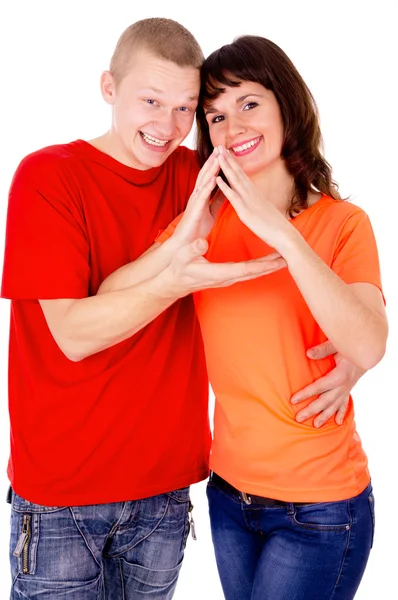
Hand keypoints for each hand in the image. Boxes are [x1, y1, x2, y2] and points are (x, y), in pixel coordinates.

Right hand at [159, 238, 285, 297]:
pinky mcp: (226, 276)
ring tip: (282, 259)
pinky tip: (265, 262)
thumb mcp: (182, 257)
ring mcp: (227, 278)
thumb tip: (202, 243)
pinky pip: (246, 272)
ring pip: (252, 273)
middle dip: (272, 266)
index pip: (246, 269)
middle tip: (289, 259)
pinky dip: (258, 267)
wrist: (173, 283)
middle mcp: (226, 278)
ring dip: (267, 267)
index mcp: (219, 272)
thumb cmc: (177, 269)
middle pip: (254, 273)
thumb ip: (192, 249)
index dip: (263, 264)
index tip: (278, 260)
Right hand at [173, 150, 219, 245]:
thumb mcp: (211, 212)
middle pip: (205, 175)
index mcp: (202, 196)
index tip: (223, 152)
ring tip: (217, 157)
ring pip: (203, 182)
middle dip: (212, 160)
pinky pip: (201, 197)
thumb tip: (226, 191)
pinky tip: (212, 178)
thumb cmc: (197, 228)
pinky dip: (207, 187)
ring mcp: (194, 202)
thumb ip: (217, 201)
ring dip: (210, 169)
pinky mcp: (194, 211)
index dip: (216, 164)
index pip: (209, 176)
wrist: (185, 244)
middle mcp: (197, 196)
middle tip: (220, 147)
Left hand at [215, 146, 292, 250]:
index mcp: (255, 195)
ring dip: (226, 167)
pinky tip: (217, 179)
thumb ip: (258, 204)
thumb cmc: (276, 228)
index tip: (226, 153)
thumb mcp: (265, 212)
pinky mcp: (246, 212)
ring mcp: (249, 202)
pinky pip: (233, 198)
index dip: (234, 164)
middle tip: (219, 145)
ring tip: (217, 155)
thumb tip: (255, 201)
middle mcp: (252, 195)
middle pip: (238, 173)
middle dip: (228, 159)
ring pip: (235, 181)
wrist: (286, 237)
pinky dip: (225, 187)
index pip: (243, 176)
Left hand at [291, 340, 365, 426]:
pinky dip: (341, 413)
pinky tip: (338, 423)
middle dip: (311, 410)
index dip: (305, 394)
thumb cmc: (351, 346)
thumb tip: (308, 354)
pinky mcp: (349, 389)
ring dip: (324, 416)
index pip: (318, 387)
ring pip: (334, 406)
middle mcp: (343, 386)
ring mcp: (347, 389)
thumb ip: (323, 350)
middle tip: (298, 418)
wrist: (369, 352)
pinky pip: (345, 404)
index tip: (293, 400)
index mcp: (339, 376)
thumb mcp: (337, 345)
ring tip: (315, 426)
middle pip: (324, 401)